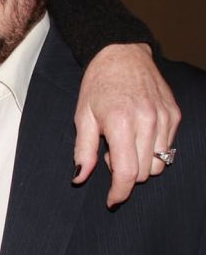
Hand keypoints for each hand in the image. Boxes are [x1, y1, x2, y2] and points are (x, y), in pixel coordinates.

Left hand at [73, 43, 180, 206]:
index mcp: (121, 123)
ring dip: (140, 164)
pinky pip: (168, 148)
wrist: (122, 54)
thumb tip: (79, 178)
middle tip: (108, 155)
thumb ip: (82, 151)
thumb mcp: (82, 117)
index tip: (112, 200)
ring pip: (160, 163)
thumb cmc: (98, 85)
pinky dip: (152, 151)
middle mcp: (147, 121)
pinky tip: (136, 135)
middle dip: (125, 174)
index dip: (119, 192)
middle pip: (144, 172)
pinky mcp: (174, 115)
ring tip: (122, 144)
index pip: (127, 172)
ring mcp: (164, 118)